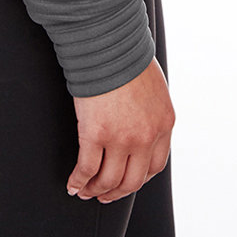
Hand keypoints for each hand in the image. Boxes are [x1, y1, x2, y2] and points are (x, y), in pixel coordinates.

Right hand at [66, 56, 173, 202]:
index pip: (155, 165)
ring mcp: (122, 138)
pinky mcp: (96, 134)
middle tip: (105, 195)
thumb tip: (137, 121)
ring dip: (96, 190)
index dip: (139, 178)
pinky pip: (86, 168)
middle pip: (133, 180)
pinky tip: (73, 184)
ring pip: (109, 180)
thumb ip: (149, 109)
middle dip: (117, 192)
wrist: (110, 41)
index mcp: (164, 123)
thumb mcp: (153, 86)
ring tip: (85, 192)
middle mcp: (146, 136)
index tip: (127, 181)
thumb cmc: (127, 55)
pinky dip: (78, 181)